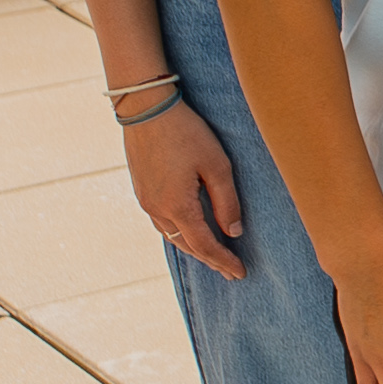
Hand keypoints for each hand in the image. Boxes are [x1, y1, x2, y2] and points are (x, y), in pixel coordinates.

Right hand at [123, 93, 249, 279]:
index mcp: (177, 206)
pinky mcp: (142, 190)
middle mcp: (157, 209)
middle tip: (230, 271)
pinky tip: (189, 232)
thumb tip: (234, 233)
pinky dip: (179, 233)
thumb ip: (227, 202)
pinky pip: (162, 222)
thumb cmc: (186, 133)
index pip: (205, 246)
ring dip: (193, 248)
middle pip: (187, 245)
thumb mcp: (217, 165)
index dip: (224, 261)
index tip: (241, 273)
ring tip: (213, 256)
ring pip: (172, 236)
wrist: (146, 110)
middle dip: (210, 260)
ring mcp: (146, 201)